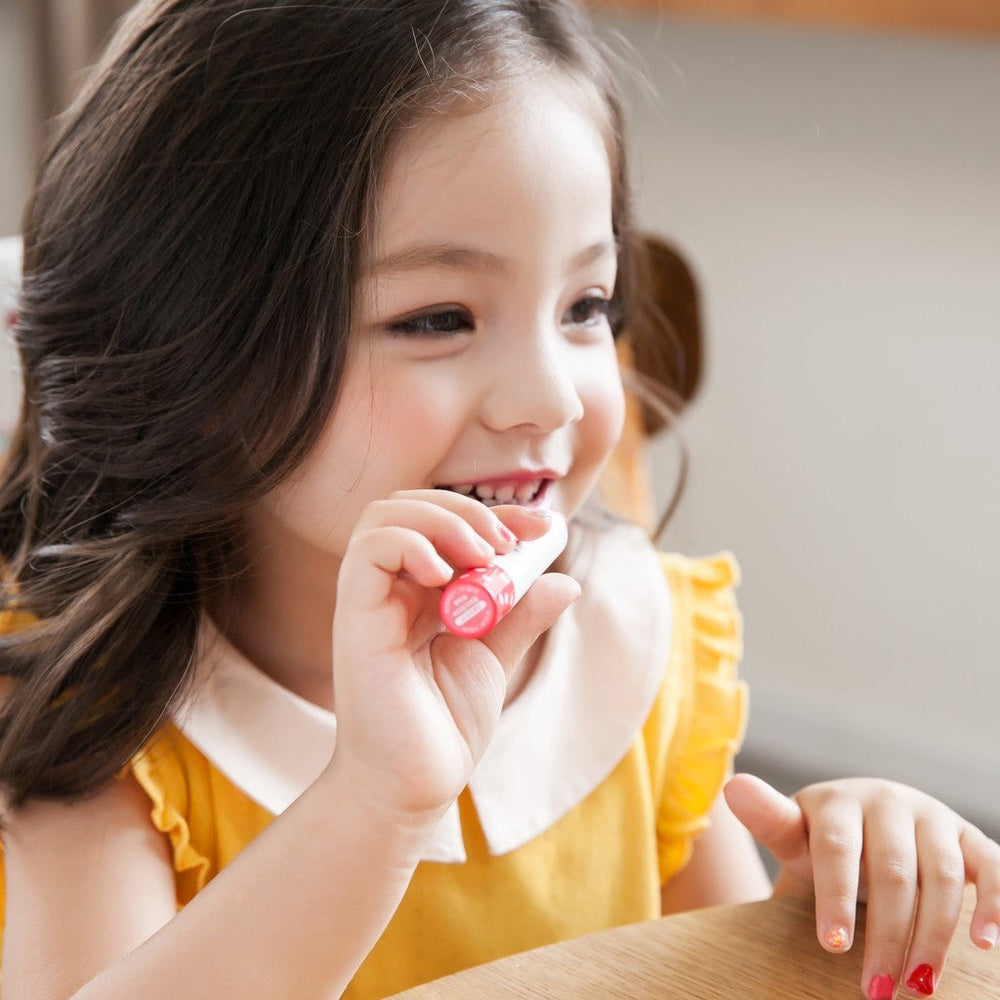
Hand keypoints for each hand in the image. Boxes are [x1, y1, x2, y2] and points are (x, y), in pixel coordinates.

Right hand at [328, 490, 578, 822]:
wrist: (412, 789)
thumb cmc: (442, 729)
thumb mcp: (493, 659)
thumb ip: (520, 616)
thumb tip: (566, 580)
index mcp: (419, 592)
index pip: (446, 523)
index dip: (497, 513)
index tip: (543, 526)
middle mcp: (390, 588)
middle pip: (412, 506)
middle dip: (468, 509)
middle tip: (509, 542)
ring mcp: (369, 600)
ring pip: (386, 515)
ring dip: (443, 520)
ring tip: (482, 556)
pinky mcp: (356, 618)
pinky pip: (369, 551)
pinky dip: (411, 543)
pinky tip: (446, 574)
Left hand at [725, 773, 999, 997]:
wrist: (872, 824)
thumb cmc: (824, 841)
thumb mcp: (795, 834)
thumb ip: (768, 819)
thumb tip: (732, 788)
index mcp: (838, 801)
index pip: (837, 850)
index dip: (835, 899)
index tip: (833, 948)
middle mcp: (888, 801)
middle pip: (892, 871)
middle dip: (885, 936)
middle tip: (874, 992)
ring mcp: (933, 817)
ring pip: (942, 877)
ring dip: (934, 936)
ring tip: (918, 986)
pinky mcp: (971, 839)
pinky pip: (993, 868)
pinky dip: (995, 905)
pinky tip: (986, 944)